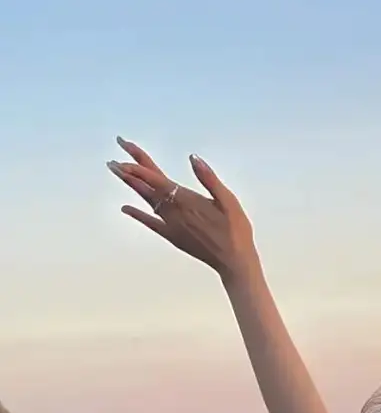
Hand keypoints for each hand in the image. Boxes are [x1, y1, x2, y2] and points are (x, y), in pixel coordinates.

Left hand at [108, 139, 256, 284]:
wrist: (233, 261)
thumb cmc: (235, 229)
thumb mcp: (228, 200)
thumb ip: (209, 178)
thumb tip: (193, 158)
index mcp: (185, 199)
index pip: (154, 177)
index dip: (137, 164)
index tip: (123, 151)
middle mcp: (173, 211)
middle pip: (146, 186)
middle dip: (129, 170)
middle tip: (113, 159)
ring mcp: (170, 224)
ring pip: (146, 200)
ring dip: (131, 186)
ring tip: (117, 173)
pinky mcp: (172, 236)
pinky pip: (150, 223)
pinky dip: (137, 214)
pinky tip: (125, 208)